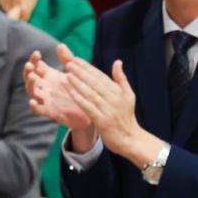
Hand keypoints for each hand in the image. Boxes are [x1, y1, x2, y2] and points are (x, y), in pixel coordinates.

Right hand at [24, 48, 94, 143]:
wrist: (90, 111)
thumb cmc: (80, 90)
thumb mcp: (74, 73)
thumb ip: (67, 60)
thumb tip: (60, 45)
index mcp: (50, 77)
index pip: (36, 66)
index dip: (34, 60)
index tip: (37, 53)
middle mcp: (45, 87)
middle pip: (31, 78)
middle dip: (28, 71)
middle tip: (29, 65)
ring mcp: (46, 100)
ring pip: (32, 92)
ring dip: (30, 85)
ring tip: (32, 77)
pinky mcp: (50, 112)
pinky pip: (39, 110)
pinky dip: (34, 106)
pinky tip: (32, 101)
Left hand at [59, 48, 159, 165]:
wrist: (130, 138)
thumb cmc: (126, 116)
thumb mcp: (128, 95)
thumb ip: (121, 78)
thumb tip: (117, 62)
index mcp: (118, 91)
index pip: (100, 76)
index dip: (87, 67)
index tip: (76, 60)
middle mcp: (113, 98)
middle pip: (94, 82)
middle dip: (81, 72)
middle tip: (68, 64)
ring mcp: (107, 109)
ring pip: (90, 93)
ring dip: (78, 84)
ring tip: (67, 75)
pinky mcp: (102, 120)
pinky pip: (88, 107)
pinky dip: (79, 99)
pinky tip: (70, 92)